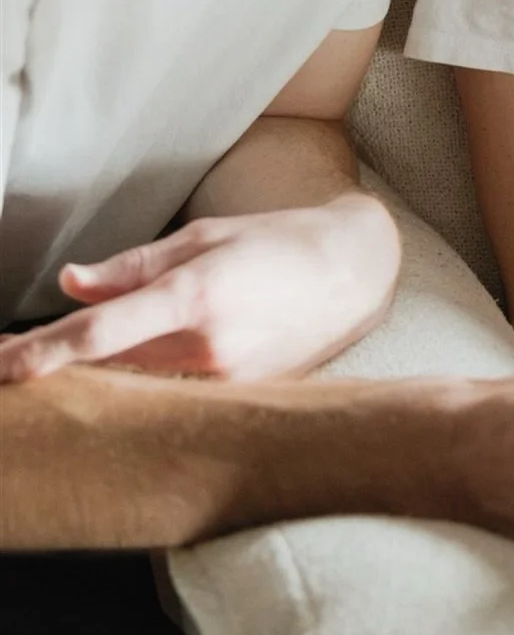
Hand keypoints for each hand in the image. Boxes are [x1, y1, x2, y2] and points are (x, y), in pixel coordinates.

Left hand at [0, 192, 400, 382]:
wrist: (357, 274)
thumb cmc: (281, 242)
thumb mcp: (207, 235)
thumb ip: (134, 265)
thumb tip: (72, 282)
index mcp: (195, 294)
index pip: (100, 331)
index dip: (42, 352)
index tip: (0, 368)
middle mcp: (206, 347)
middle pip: (109, 366)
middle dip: (60, 365)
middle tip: (11, 363)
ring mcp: (224, 382)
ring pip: (138, 383)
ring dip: (102, 376)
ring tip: (68, 366)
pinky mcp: (239, 399)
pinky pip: (174, 393)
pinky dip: (146, 382)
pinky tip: (136, 372)